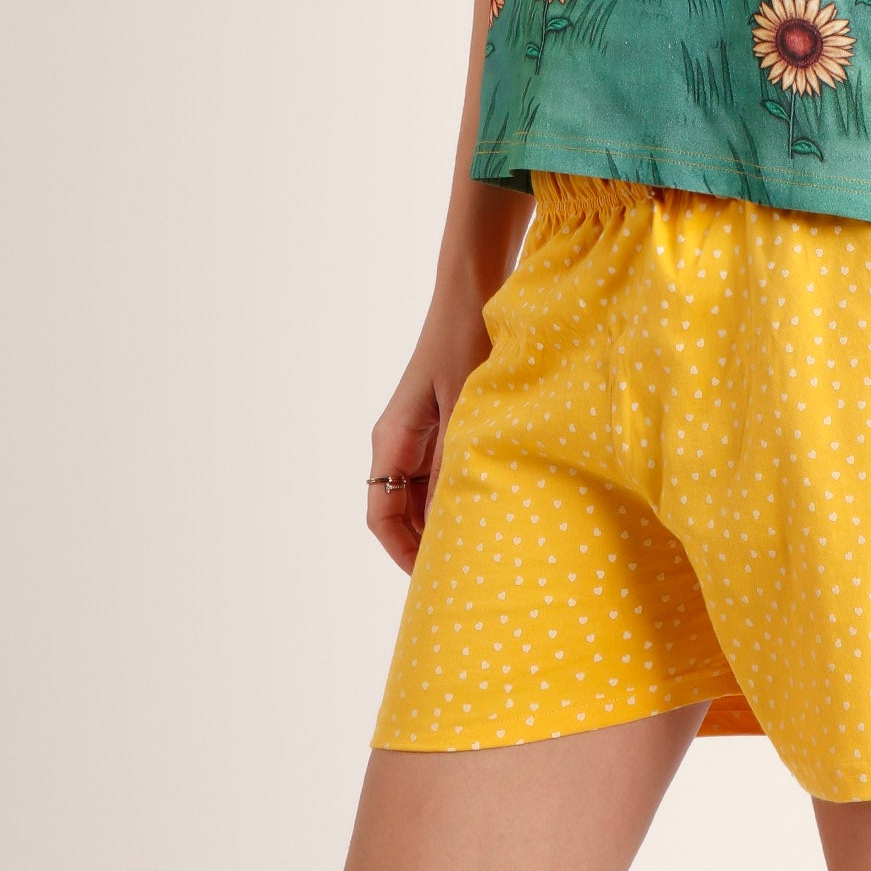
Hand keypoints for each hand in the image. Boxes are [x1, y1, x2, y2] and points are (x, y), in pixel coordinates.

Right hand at [365, 283, 493, 572]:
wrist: (473, 290)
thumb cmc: (466, 340)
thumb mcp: (465, 407)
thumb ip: (457, 461)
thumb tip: (457, 518)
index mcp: (393, 440)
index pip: (382, 517)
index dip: (403, 554)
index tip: (433, 579)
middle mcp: (399, 442)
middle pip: (401, 513)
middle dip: (425, 545)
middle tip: (463, 575)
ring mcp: (420, 433)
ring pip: (422, 497)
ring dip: (443, 522)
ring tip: (478, 550)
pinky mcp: (441, 423)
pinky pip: (440, 474)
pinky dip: (456, 495)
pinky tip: (487, 507)